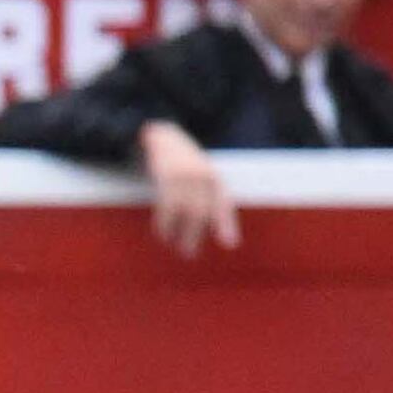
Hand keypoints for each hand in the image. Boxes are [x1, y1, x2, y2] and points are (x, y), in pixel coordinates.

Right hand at [140, 120, 239, 256]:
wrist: (162, 137)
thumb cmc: (181, 162)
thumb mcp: (199, 174)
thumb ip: (204, 195)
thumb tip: (203, 224)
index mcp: (214, 178)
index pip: (223, 204)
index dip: (226, 224)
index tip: (230, 245)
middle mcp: (203, 177)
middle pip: (203, 212)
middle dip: (196, 235)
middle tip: (190, 255)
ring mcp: (185, 176)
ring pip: (186, 211)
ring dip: (179, 233)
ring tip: (175, 248)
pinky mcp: (167, 177)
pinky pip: (167, 206)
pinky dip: (164, 223)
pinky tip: (163, 234)